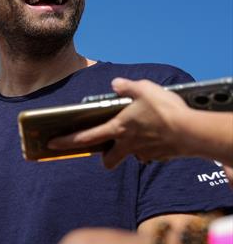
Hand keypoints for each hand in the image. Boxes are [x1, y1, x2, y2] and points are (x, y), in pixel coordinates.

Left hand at [49, 78, 190, 168]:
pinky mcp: (160, 156)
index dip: (66, 141)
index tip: (51, 144)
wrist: (193, 132)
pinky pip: (151, 154)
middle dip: (105, 159)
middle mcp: (128, 144)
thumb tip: (117, 83)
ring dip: (131, 150)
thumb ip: (128, 86)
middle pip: (108, 160)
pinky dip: (152, 148)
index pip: (85, 138)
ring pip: (132, 156)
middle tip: (105, 152)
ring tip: (140, 137)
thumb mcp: (145, 89)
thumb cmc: (166, 110)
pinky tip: (161, 137)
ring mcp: (144, 152)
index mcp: (118, 128)